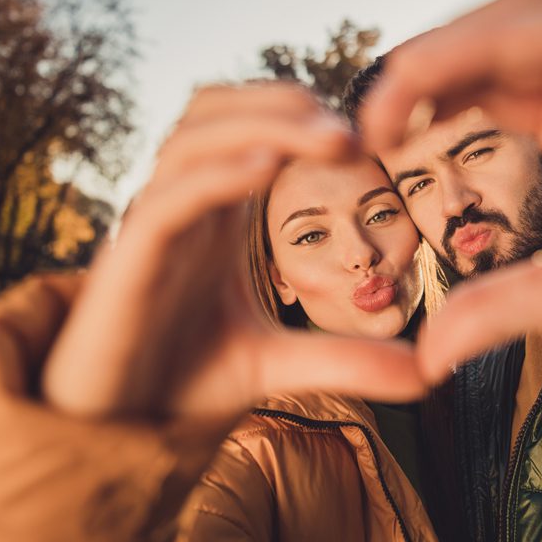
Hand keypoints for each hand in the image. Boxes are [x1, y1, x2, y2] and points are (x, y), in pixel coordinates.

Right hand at [43, 83, 425, 417]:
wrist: (111, 436)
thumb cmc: (182, 382)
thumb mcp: (280, 365)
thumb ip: (348, 359)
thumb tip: (430, 372)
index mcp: (214, 214)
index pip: (250, 129)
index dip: (302, 117)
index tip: (371, 138)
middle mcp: (181, 206)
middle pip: (217, 111)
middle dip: (285, 104)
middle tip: (357, 130)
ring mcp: (151, 229)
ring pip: (191, 140)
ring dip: (260, 124)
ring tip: (330, 137)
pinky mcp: (127, 264)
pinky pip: (166, 201)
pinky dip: (214, 176)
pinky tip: (263, 170)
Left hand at [361, 0, 541, 378]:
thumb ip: (503, 304)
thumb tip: (428, 353)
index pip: (483, 89)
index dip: (416, 104)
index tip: (365, 148)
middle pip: (492, 44)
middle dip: (418, 71)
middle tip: (360, 122)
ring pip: (525, 20)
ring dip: (446, 50)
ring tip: (388, 103)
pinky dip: (500, 46)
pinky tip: (445, 82)